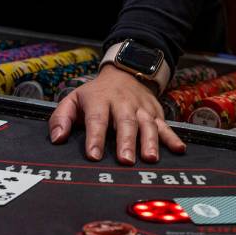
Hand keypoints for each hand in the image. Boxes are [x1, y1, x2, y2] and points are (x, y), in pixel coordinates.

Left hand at [48, 64, 185, 164]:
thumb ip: (61, 118)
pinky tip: (179, 149)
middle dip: (126, 142)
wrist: (124, 73)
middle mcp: (122, 103)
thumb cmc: (95, 94)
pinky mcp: (156, 113)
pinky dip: (173, 137)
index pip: (96, 120)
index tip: (94, 155)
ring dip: (150, 142)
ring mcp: (141, 108)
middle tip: (125, 160)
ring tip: (150, 158)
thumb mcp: (73, 99)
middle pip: (125, 123)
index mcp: (99, 100)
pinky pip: (165, 125)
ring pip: (147, 125)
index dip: (95, 138)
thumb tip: (57, 139)